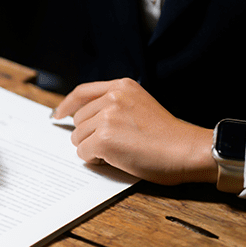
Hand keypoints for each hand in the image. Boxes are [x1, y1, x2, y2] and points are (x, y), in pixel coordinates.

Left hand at [52, 78, 215, 184]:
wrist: (188, 150)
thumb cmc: (168, 134)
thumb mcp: (139, 105)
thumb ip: (114, 105)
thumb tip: (83, 118)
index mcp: (121, 86)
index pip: (81, 92)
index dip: (66, 105)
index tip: (57, 115)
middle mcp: (112, 98)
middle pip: (78, 120)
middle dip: (89, 135)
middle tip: (115, 144)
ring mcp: (106, 118)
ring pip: (79, 138)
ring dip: (93, 148)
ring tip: (120, 150)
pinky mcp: (104, 139)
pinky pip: (84, 154)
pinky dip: (96, 160)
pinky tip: (117, 159)